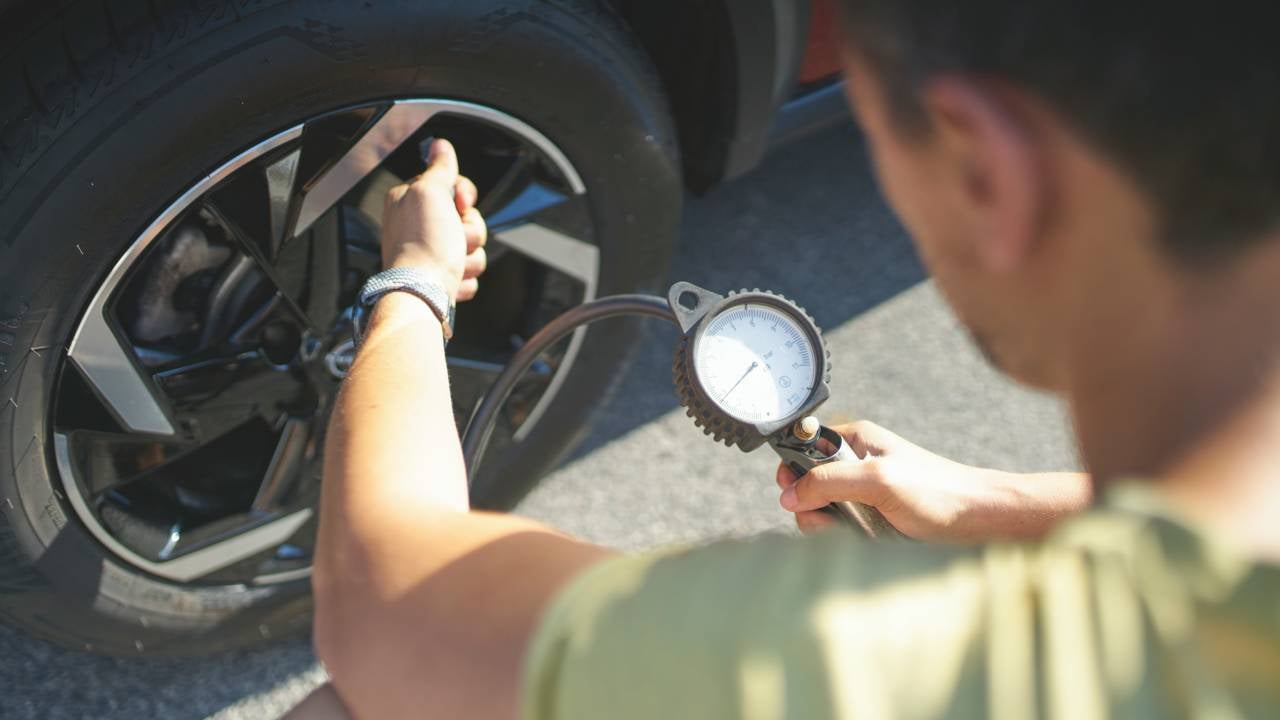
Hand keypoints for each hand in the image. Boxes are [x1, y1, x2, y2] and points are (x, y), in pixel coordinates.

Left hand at [381, 138, 487, 300]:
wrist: (422, 293)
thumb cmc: (424, 244)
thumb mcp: (430, 192)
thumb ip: (439, 167)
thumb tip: (440, 145)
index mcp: (411, 200)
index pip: (452, 186)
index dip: (465, 196)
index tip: (461, 203)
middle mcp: (418, 225)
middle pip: (468, 218)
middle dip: (471, 230)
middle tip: (456, 237)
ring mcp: (431, 253)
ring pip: (472, 246)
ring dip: (470, 256)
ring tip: (453, 263)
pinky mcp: (442, 277)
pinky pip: (469, 270)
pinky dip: (465, 277)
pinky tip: (452, 278)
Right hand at [776, 421, 1091, 541]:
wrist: (979, 521)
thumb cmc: (938, 492)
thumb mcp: (877, 480)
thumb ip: (828, 482)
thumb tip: (788, 496)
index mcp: (854, 440)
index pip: (802, 446)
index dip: (792, 468)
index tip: (791, 488)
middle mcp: (854, 464)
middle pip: (805, 485)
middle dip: (809, 504)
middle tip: (830, 517)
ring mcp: (862, 494)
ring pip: (819, 511)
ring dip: (826, 525)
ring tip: (854, 531)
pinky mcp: (870, 520)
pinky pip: (839, 530)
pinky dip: (843, 538)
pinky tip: (863, 541)